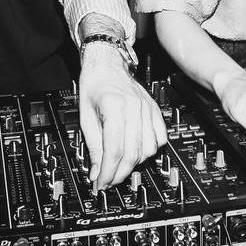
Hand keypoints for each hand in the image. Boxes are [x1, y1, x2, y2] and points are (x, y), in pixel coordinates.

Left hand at [79, 43, 166, 187]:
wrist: (107, 62)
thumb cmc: (94, 84)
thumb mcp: (85, 115)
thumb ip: (92, 145)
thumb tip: (96, 171)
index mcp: (114, 107)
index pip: (115, 150)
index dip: (107, 172)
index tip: (101, 183)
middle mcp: (134, 107)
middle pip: (133, 153)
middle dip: (120, 173)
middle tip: (109, 181)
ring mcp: (147, 108)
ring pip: (149, 148)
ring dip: (135, 163)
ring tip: (121, 166)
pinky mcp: (154, 109)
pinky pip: (160, 137)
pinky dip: (150, 149)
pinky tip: (137, 151)